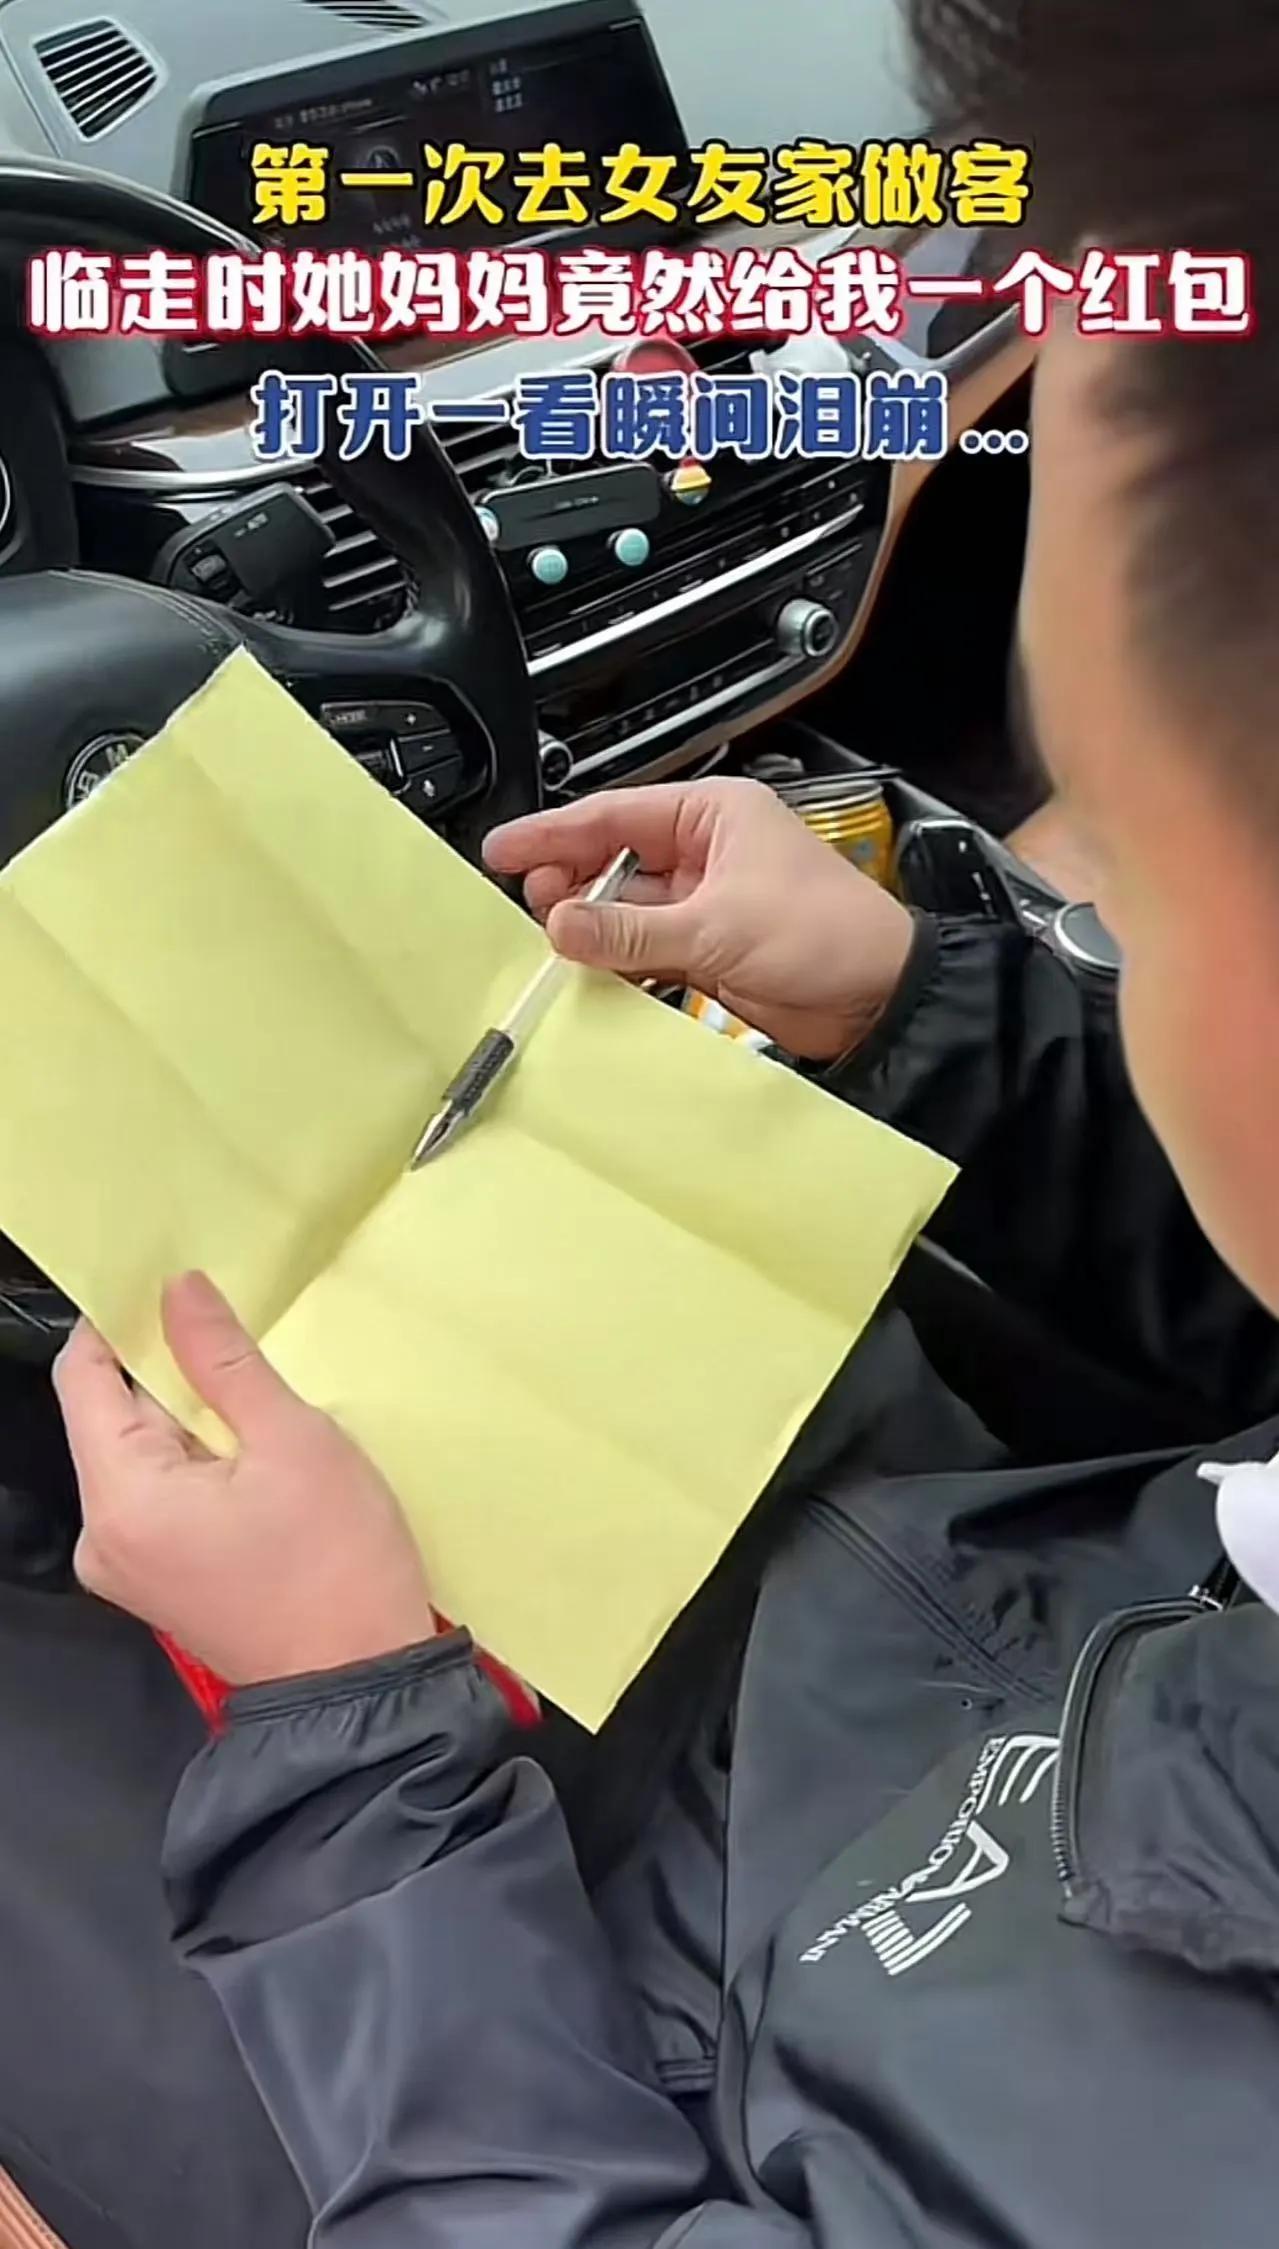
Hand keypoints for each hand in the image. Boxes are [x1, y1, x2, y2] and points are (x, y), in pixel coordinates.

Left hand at [55, 1271, 436, 1684]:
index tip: (167, 1282)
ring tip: (263, 1402)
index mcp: (119, 1498)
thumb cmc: (335, 1563)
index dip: (117, 1321)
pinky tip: (257, 1455)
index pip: (82, 1377)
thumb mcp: (292, 1440)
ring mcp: (128, 1564)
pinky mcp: (160, 1579)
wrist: (361, 1685)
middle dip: (171, 1372)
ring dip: (195, 1418)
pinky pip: (163, 1494)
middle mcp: (102, 1535)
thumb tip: (178, 1289)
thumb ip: (224, 1358)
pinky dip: (202, 1462)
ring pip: (145, 1454)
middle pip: (114, 1416)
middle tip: (238, 1336)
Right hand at [485, 778, 914, 1061]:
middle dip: (569, 881)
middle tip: (530, 905)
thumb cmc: (829, 934)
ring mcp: (706, 902)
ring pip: (625, 907)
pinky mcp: (709, 948)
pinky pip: (645, 948)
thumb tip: (563, 922)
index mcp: (714, 814)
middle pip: (613, 858)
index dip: (553, 832)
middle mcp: (706, 851)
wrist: (880, 998)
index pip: (614, 814)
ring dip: (591, 926)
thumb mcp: (718, 926)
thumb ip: (631, 929)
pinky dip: (618, 960)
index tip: (504, 850)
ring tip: (553, 942)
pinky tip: (589, 971)